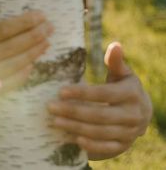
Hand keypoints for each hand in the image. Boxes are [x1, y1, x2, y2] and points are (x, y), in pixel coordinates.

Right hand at [0, 0, 52, 104]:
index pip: (0, 31)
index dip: (22, 23)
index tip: (39, 15)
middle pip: (11, 48)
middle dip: (33, 36)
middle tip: (49, 27)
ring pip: (14, 65)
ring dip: (33, 53)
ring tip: (47, 41)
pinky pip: (10, 83)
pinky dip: (24, 72)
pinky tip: (33, 61)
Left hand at [48, 42, 152, 159]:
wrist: (141, 114)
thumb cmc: (123, 87)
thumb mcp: (122, 74)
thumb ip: (115, 62)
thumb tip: (115, 44)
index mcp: (131, 94)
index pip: (104, 94)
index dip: (82, 93)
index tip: (61, 91)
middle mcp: (133, 115)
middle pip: (100, 115)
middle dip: (74, 112)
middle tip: (50, 107)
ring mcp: (130, 133)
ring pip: (101, 132)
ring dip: (76, 128)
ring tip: (55, 121)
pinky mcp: (124, 146)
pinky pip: (107, 148)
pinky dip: (91, 146)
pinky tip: (73, 138)